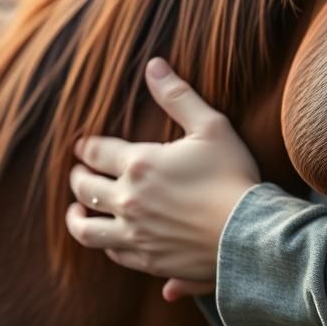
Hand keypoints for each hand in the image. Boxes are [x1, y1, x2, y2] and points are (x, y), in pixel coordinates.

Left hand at [66, 58, 259, 300]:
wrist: (250, 232)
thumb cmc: (233, 175)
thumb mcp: (211, 127)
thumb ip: (178, 96)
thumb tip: (154, 65)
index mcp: (139, 164)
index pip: (96, 152)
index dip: (86, 147)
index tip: (82, 146)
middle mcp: (128, 200)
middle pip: (85, 188)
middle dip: (78, 177)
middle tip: (79, 173)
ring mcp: (135, 234)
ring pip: (87, 230)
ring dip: (77, 218)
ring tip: (77, 211)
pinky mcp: (148, 260)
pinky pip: (114, 254)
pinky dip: (108, 245)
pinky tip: (112, 240)